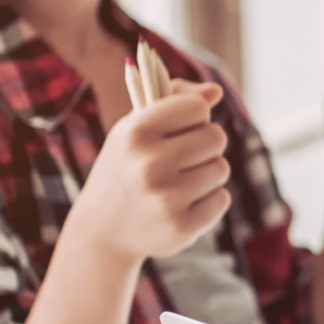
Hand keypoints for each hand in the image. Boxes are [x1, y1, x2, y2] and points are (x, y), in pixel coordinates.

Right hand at [70, 82, 231, 262]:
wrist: (102, 231)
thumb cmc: (125, 168)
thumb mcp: (135, 128)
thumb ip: (175, 100)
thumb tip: (215, 92)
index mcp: (135, 132)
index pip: (197, 107)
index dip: (194, 117)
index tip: (180, 129)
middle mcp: (148, 164)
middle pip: (216, 137)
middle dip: (205, 146)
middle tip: (183, 158)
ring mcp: (165, 199)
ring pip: (221, 168)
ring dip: (208, 173)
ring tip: (180, 182)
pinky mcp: (180, 227)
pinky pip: (222, 200)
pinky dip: (209, 201)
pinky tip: (184, 205)